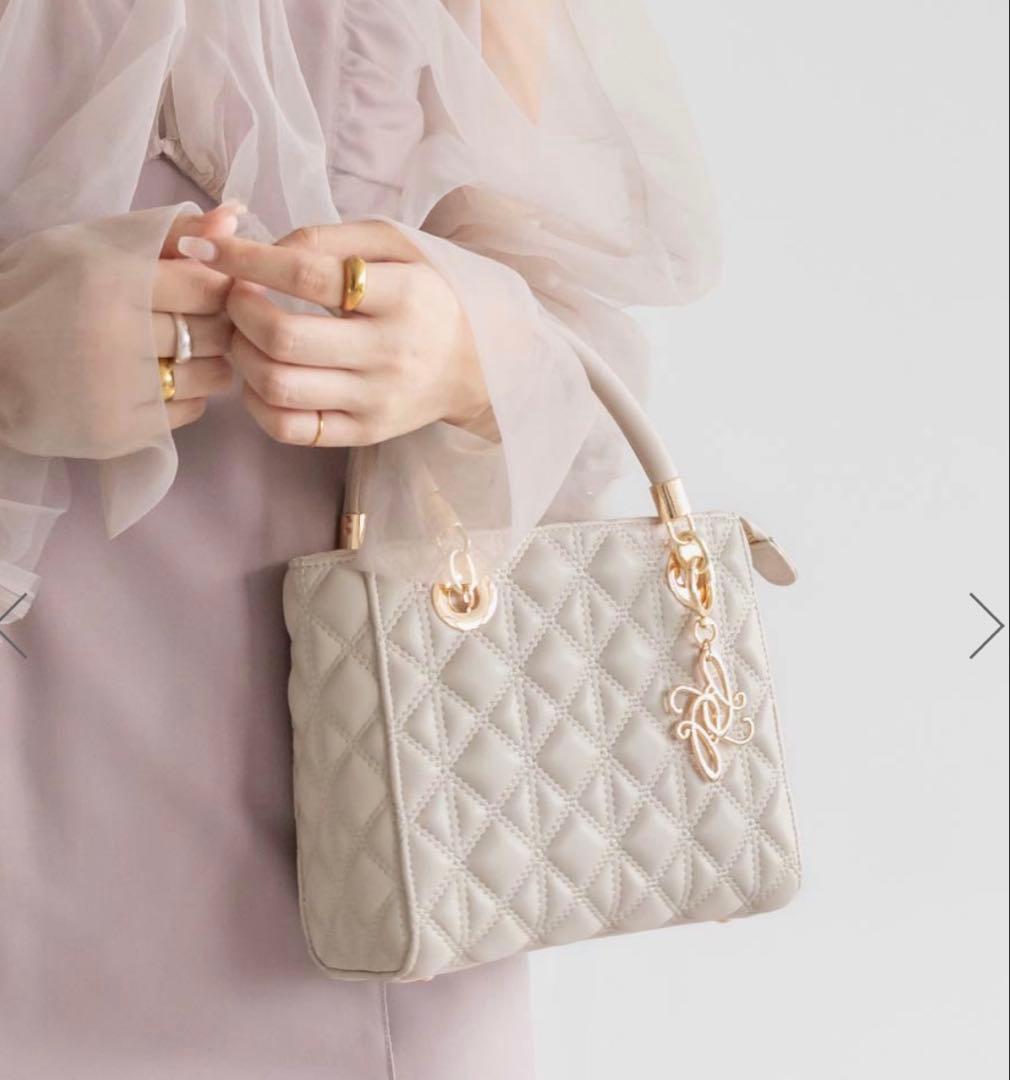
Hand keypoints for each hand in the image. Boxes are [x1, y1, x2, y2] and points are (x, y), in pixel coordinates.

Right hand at [1, 204, 236, 458]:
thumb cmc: (38, 296)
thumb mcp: (89, 246)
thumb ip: (167, 232)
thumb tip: (233, 219)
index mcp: (110, 279)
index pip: (210, 287)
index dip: (215, 288)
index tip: (201, 291)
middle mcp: (118, 335)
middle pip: (216, 332)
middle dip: (212, 325)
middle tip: (191, 322)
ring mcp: (121, 389)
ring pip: (213, 375)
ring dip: (205, 363)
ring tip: (174, 351)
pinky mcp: (122, 430)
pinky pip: (192, 410)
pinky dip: (186, 395)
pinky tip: (156, 380)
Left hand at [177, 221, 488, 445]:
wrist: (475, 364)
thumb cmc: (426, 294)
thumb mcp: (396, 245)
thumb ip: (330, 238)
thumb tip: (263, 250)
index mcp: (403, 295)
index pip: (309, 275)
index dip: (246, 258)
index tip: (208, 246)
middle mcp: (390, 354)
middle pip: (284, 338)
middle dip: (238, 309)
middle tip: (234, 293)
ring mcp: (375, 402)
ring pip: (278, 386)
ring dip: (241, 353)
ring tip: (243, 332)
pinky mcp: (362, 434)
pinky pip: (289, 428)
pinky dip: (256, 401)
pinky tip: (258, 374)